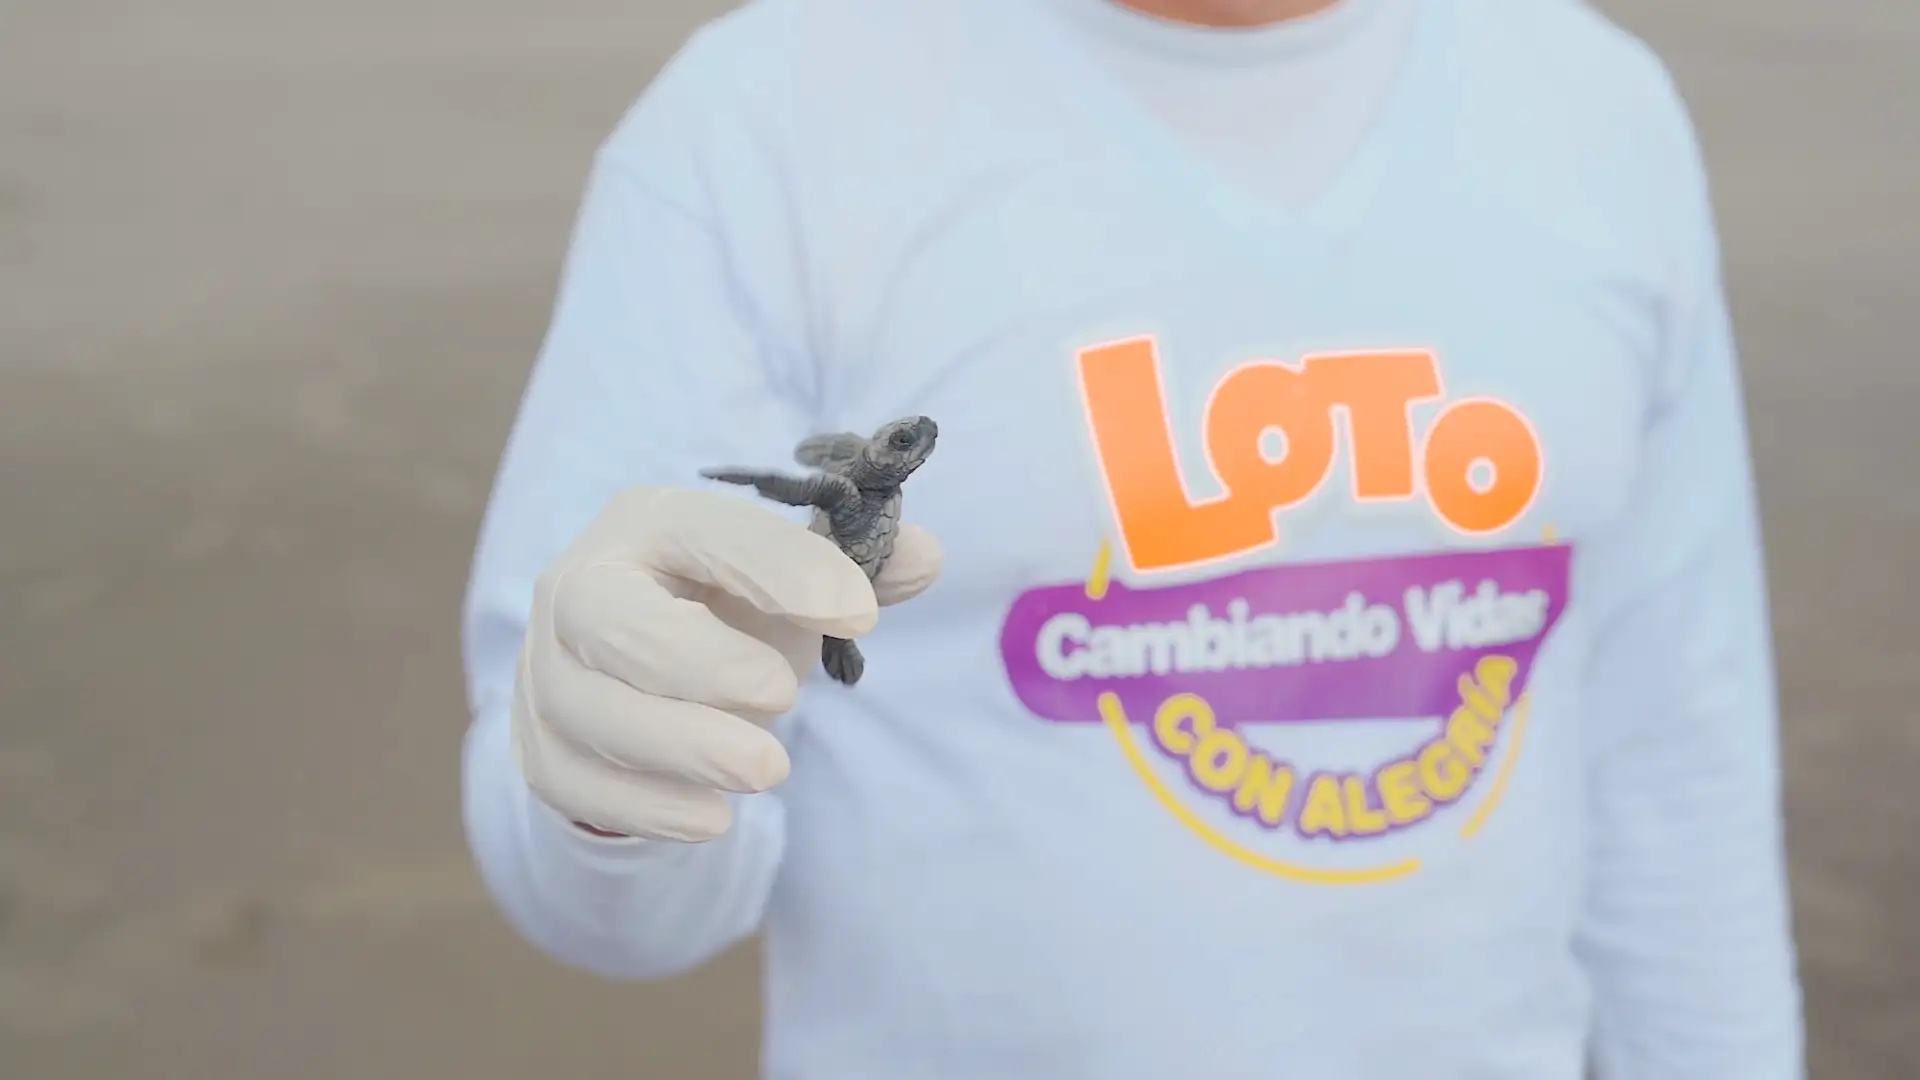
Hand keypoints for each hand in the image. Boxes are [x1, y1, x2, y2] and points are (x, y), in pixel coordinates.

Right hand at [510, 485, 940, 841]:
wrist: (637, 677)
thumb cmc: (725, 613)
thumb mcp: (790, 581)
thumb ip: (859, 566)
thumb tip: (926, 556)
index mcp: (649, 524)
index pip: (704, 530)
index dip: (781, 568)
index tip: (858, 613)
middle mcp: (579, 587)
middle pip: (610, 621)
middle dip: (701, 665)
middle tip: (788, 700)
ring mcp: (546, 673)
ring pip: (588, 713)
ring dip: (682, 748)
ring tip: (768, 768)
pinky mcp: (541, 750)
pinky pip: (577, 786)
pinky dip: (647, 808)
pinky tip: (713, 819)